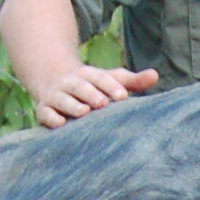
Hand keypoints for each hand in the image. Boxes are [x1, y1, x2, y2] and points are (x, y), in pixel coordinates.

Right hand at [32, 63, 159, 126]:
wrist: (54, 82)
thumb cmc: (93, 86)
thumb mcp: (111, 80)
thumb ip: (133, 81)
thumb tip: (155, 75)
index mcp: (88, 75)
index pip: (100, 78)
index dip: (110, 86)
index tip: (122, 96)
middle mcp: (70, 83)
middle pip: (80, 86)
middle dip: (91, 93)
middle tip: (103, 103)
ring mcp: (56, 95)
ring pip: (62, 98)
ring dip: (72, 105)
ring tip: (83, 112)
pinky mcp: (44, 109)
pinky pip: (45, 113)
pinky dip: (51, 118)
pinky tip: (60, 124)